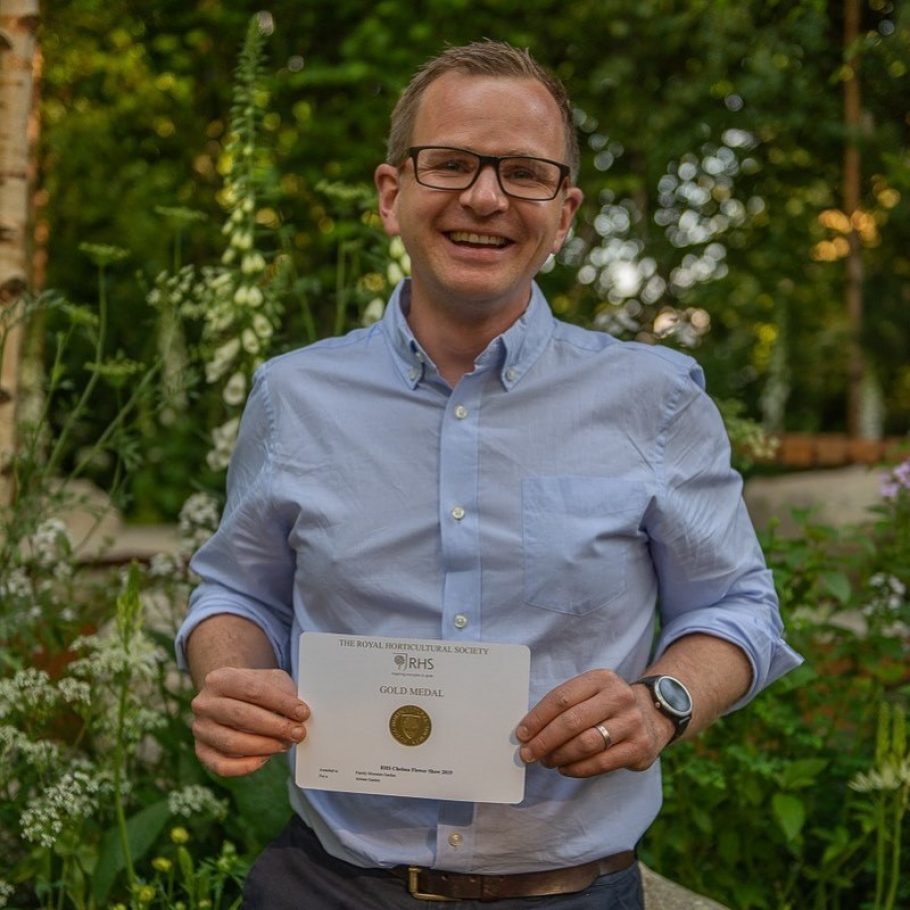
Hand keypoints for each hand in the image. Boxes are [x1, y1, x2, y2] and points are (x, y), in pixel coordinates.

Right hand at [190, 667, 309, 776]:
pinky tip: (265, 758)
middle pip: (242, 716)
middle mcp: (204, 703)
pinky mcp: (201, 751)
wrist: (230, 698)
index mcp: (220, 679)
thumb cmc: (256, 689)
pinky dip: (246, 766)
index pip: (253, 690)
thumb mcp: (271, 680)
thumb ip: (284, 693)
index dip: (281, 703)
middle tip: (298, 733)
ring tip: (285, 744)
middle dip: (276, 727)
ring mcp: (200, 729)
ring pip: (232, 742)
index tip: (303, 713)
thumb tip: (299, 716)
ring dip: (265, 746)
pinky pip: (222, 766)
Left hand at [515, 669, 674, 777]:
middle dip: (545, 740)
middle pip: (572, 721)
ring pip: (586, 743)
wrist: (654, 715)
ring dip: (560, 756)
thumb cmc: (608, 706)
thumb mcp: (591, 693)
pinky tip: (565, 768)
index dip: (538, 718)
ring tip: (547, 761)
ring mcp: (632, 722)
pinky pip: (601, 763)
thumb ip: (565, 706)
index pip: (562, 698)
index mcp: (601, 679)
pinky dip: (578, 769)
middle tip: (528, 754)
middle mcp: (619, 697)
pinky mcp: (639, 747)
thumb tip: (529, 730)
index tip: (521, 734)